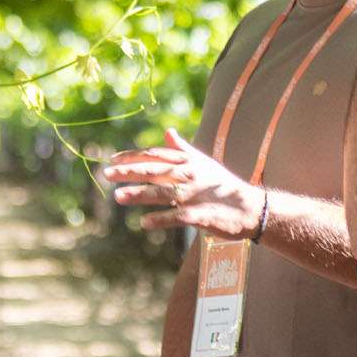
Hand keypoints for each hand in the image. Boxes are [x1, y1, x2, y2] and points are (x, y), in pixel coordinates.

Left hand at [103, 130, 264, 237]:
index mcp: (188, 162)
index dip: (133, 157)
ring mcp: (195, 195)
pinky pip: (178, 217)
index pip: (155, 156)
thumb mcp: (203, 162)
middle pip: (155, 171)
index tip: (111, 160)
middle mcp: (189, 176)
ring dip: (139, 194)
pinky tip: (144, 223)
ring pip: (163, 193)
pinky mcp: (201, 215)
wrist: (249, 207)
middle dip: (130, 172)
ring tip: (118, 197)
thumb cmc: (222, 184)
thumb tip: (167, 132)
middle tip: (106, 174)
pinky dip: (161, 219)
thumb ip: (183, 149)